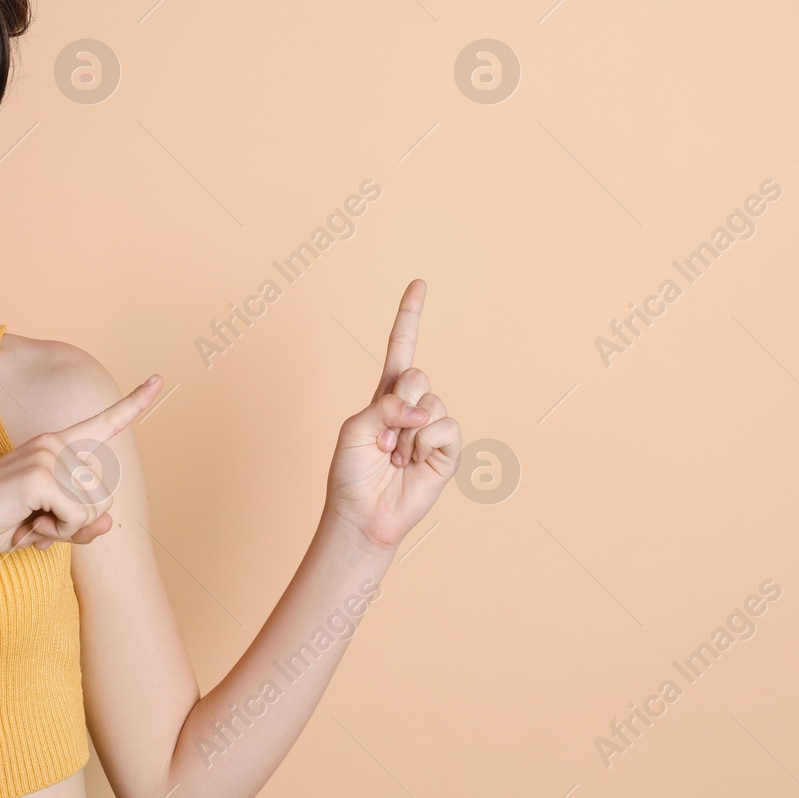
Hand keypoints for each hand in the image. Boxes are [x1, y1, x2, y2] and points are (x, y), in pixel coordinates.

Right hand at [0, 374, 163, 558]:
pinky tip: (28, 525)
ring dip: (66, 528)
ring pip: (95, 507)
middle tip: (37, 521)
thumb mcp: (46, 526)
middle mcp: (54, 443)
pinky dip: (57, 532)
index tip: (159, 380)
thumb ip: (80, 523)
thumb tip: (110, 522)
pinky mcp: (40, 475)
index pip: (102, 422)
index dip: (134, 403)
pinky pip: (76, 516)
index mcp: (55, 445)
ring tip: (30, 521)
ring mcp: (47, 455)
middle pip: (106, 493)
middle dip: (78, 521)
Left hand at [325, 280, 461, 551]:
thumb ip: (385, 406)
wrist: (363, 514)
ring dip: (407, 432)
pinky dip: (424, 444)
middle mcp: (411, 405)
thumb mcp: (356, 428)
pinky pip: (444, 427)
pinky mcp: (447, 450)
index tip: (420, 283)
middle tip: (384, 438)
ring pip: (431, 401)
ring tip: (395, 457)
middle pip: (417, 374)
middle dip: (398, 401)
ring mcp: (431, 427)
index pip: (401, 347)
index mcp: (385, 394)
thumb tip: (423, 410)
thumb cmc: (351, 473)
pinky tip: (413, 464)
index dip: (410, 316)